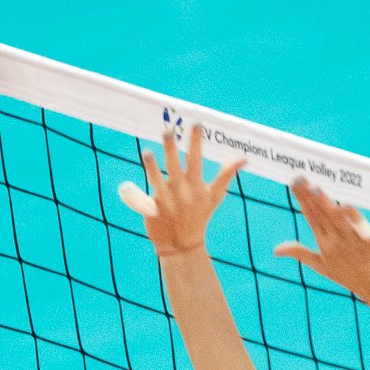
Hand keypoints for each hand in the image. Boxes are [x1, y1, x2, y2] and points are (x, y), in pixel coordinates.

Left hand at [118, 118, 241, 259]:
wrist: (182, 246)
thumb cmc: (199, 216)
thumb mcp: (215, 197)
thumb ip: (226, 175)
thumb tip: (244, 157)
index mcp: (196, 186)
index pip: (196, 159)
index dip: (196, 142)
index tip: (196, 124)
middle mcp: (181, 192)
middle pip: (175, 166)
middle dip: (171, 148)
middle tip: (168, 131)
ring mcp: (166, 202)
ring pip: (157, 181)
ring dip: (152, 167)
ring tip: (147, 153)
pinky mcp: (152, 212)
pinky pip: (141, 202)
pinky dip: (132, 196)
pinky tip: (124, 187)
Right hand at [274, 179, 369, 304]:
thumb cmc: (352, 277)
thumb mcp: (323, 267)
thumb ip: (300, 253)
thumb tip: (275, 249)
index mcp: (324, 245)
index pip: (311, 217)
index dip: (302, 200)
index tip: (294, 183)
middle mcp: (336, 241)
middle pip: (321, 214)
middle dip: (309, 196)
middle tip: (299, 178)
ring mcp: (353, 241)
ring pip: (337, 218)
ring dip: (325, 204)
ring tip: (315, 189)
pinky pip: (360, 226)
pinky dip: (353, 217)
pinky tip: (345, 205)